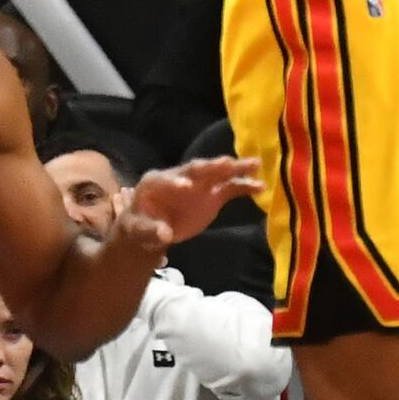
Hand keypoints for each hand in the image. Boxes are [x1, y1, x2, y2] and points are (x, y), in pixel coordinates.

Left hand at [122, 156, 262, 247]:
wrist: (153, 230)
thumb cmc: (141, 226)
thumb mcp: (138, 230)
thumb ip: (150, 231)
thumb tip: (165, 235)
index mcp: (156, 182)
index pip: (166, 179)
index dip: (175, 181)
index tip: (187, 187)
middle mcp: (180, 177)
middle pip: (196, 169)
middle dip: (211, 166)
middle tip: (227, 164)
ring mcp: (199, 184)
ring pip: (217, 173)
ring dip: (235, 169)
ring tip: (254, 164)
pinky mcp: (213, 195)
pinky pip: (230, 188)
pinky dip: (243, 186)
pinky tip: (260, 186)